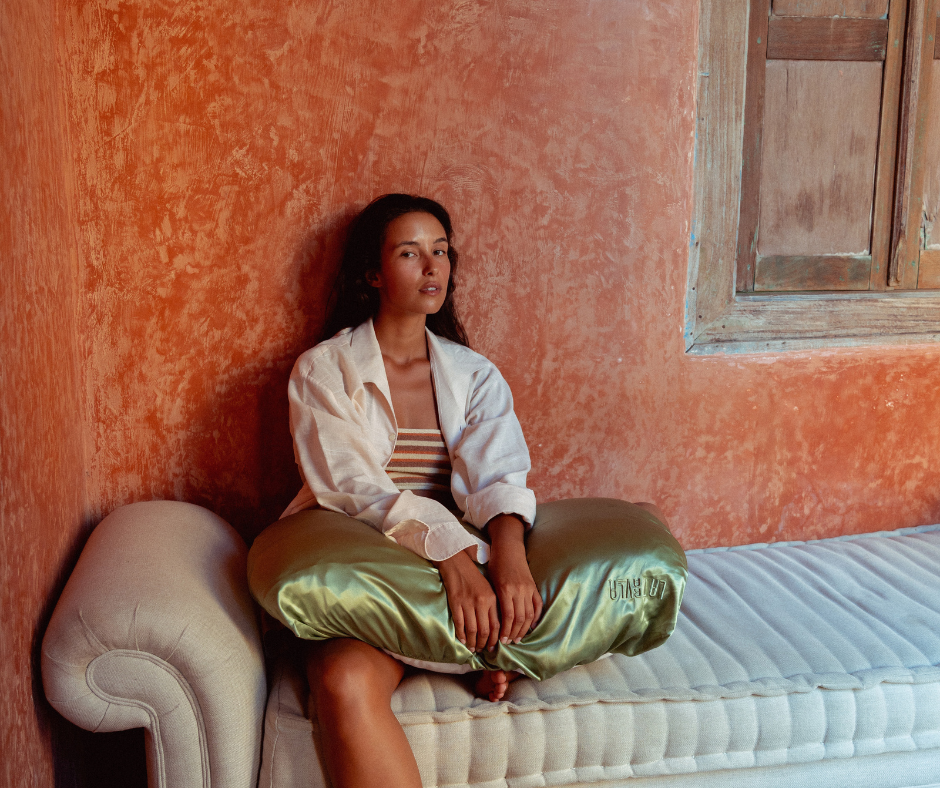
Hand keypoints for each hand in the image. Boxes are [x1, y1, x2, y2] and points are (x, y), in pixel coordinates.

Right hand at [434, 548, 498, 652]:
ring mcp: (467, 603)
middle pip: (485, 630)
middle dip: (484, 643)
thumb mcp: (488, 588)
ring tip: (472, 648)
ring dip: (472, 642)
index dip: (495, 638)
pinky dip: (461, 634)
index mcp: (492, 598)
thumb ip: (493, 605)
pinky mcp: (455, 603)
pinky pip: (459, 624)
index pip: (496, 624)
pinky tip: (462, 640)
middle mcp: (481, 602)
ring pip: (472, 630)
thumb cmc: (473, 576)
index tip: (493, 646)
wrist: (456, 562)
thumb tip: (496, 627)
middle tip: (483, 650)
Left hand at [486, 515, 542, 644]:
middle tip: (509, 642)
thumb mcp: (490, 582)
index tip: (501, 641)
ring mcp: (528, 589)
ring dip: (524, 629)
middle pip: (519, 619)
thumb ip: (493, 600)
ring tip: (518, 638)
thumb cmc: (495, 565)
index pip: (508, 616)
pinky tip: (531, 627)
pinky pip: (538, 605)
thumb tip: (491, 621)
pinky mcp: (534, 587)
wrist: (509, 548)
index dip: (505, 631)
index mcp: (505, 589)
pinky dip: (536, 618)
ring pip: (529, 615)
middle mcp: (518, 590)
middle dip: (514, 633)